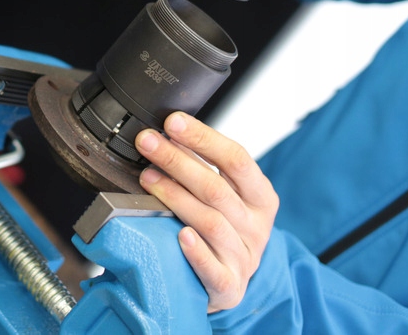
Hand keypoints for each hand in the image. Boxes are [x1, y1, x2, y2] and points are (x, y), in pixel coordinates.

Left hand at [135, 111, 278, 312]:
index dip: (203, 138)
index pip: (236, 159)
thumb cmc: (225, 231)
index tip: (172, 122)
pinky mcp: (229, 286)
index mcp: (260, 197)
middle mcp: (256, 226)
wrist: (233, 284)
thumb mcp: (225, 196)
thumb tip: (167, 132)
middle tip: (147, 142)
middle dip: (177, 160)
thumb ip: (201, 167)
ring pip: (211, 223)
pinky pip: (214, 269)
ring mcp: (244, 257)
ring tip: (148, 178)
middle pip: (216, 187)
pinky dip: (197, 252)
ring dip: (176, 197)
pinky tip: (180, 235)